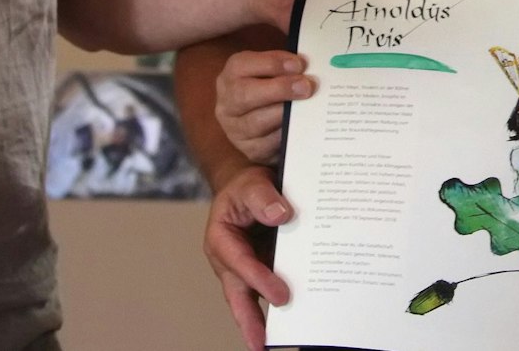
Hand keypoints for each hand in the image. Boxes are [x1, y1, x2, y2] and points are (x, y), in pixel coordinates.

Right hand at [204, 165, 294, 350]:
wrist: (248, 184)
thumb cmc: (246, 186)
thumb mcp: (251, 184)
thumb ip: (263, 198)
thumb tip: (281, 215)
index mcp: (221, 239)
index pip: (241, 264)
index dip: (260, 280)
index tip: (282, 296)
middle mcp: (229, 259)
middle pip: (238, 294)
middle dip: (249, 321)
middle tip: (260, 344)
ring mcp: (245, 267)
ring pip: (251, 298)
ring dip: (262, 320)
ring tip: (276, 342)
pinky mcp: (260, 269)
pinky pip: (267, 289)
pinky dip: (277, 302)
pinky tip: (297, 316)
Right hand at [218, 50, 309, 164]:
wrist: (271, 124)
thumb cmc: (277, 87)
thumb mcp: (276, 66)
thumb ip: (284, 51)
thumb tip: (300, 24)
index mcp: (232, 74)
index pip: (243, 65)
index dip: (272, 63)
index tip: (299, 64)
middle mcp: (227, 101)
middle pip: (245, 95)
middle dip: (279, 89)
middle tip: (307, 86)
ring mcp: (235, 129)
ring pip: (256, 122)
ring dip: (284, 113)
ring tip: (309, 106)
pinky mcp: (250, 150)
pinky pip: (268, 144)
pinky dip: (286, 134)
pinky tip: (303, 126)